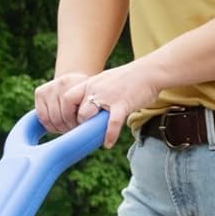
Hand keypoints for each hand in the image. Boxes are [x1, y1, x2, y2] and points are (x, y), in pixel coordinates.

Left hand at [34, 59, 163, 149]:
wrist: (150, 72)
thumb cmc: (128, 80)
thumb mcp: (104, 82)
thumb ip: (93, 94)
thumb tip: (85, 111)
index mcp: (89, 83)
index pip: (66, 98)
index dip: (64, 113)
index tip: (70, 124)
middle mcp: (94, 88)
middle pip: (72, 108)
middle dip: (72, 123)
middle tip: (78, 133)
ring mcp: (107, 96)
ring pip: (86, 115)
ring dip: (86, 129)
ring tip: (92, 137)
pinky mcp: (122, 104)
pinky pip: (111, 123)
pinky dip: (109, 135)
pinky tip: (108, 144)